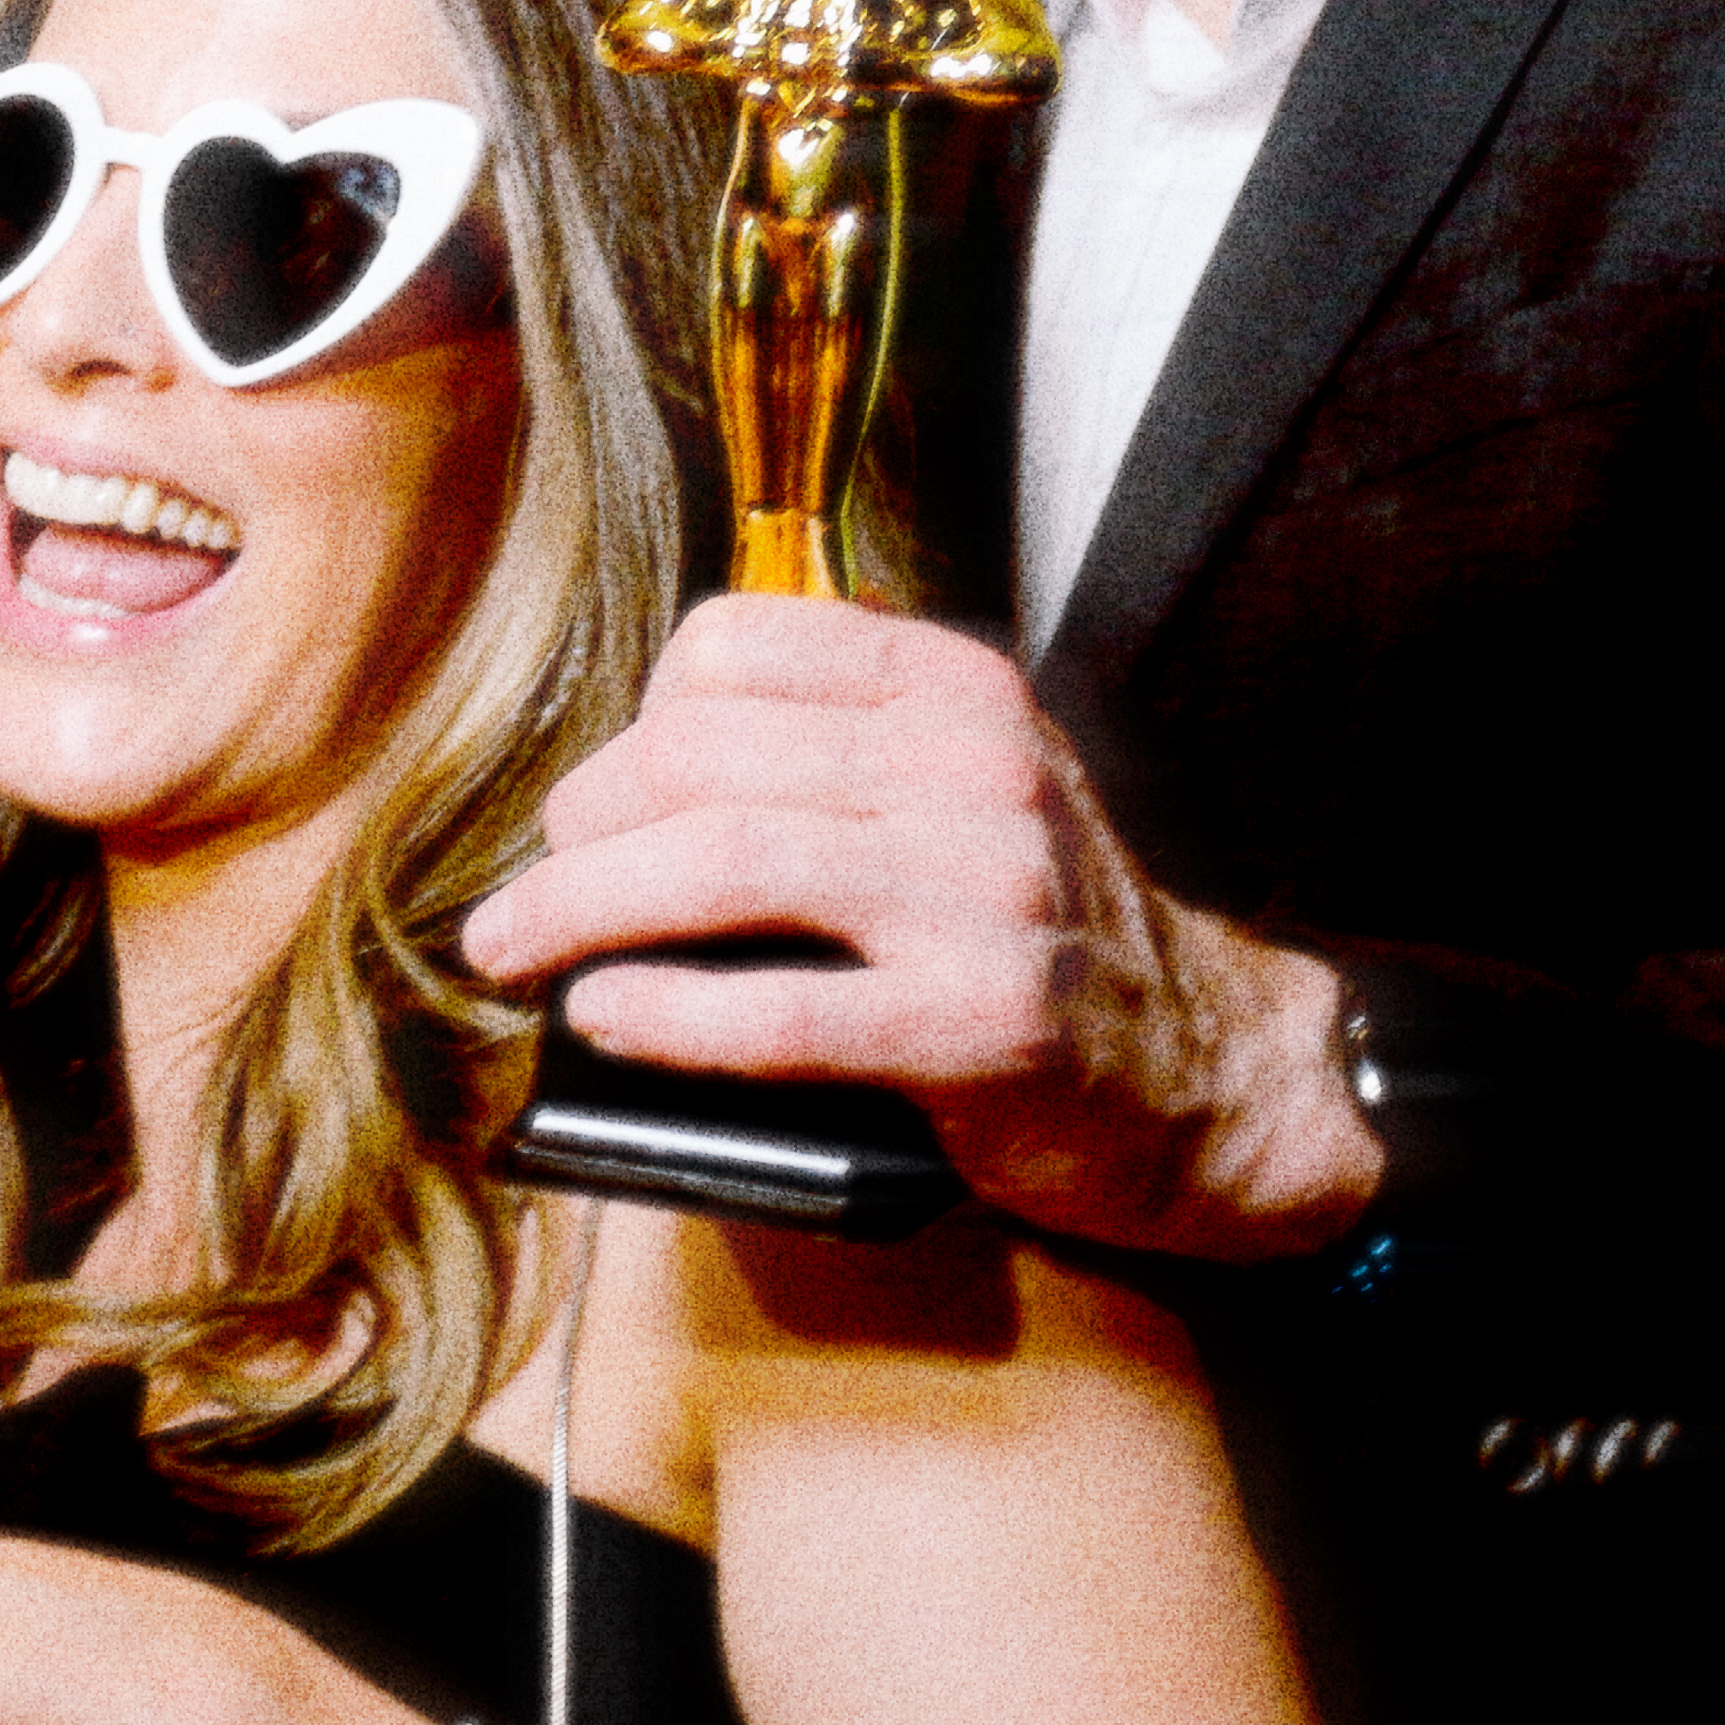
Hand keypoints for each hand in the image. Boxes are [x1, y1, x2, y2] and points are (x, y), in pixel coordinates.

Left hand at [461, 597, 1384, 1260]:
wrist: (1212, 1075)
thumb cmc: (1045, 938)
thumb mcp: (967, 792)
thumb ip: (830, 756)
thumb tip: (616, 793)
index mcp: (954, 688)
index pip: (731, 648)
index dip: (629, 724)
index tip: (597, 803)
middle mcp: (972, 767)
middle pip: (697, 757)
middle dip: (577, 829)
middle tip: (523, 900)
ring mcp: (984, 893)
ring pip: (722, 862)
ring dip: (581, 910)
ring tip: (513, 952)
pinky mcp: (981, 1025)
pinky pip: (779, 1008)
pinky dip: (665, 1013)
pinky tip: (604, 1017)